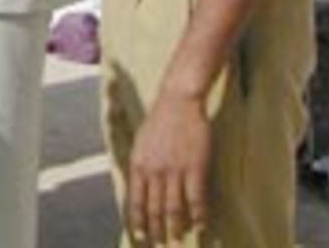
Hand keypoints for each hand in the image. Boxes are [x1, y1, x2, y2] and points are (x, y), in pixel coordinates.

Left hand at [125, 91, 209, 244]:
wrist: (178, 103)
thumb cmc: (159, 123)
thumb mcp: (140, 144)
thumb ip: (140, 167)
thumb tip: (139, 188)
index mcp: (138, 165)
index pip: (135, 200)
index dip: (137, 220)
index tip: (139, 236)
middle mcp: (154, 171)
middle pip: (154, 207)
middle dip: (156, 229)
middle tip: (158, 243)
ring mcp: (174, 170)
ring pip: (174, 207)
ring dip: (176, 226)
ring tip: (177, 239)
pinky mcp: (195, 168)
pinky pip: (196, 198)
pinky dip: (199, 215)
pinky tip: (201, 226)